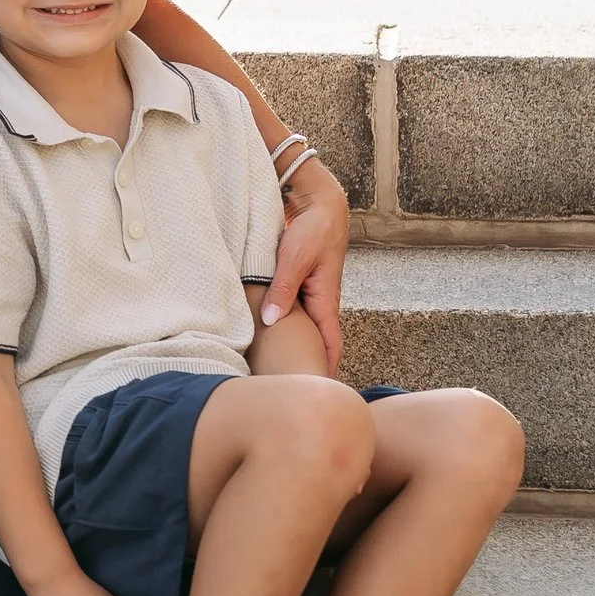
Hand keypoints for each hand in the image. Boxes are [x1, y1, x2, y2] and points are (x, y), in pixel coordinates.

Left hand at [262, 161, 347, 369]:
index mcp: (325, 301)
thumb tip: (272, 322)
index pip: (330, 344)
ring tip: (272, 365)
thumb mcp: (294, 259)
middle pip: (314, 340)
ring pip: (301, 325)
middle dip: (305, 361)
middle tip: (286, 386)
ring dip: (291, 342)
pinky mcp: (298, 282)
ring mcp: (310, 293)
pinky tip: (264, 330)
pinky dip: (281, 320)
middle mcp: (320, 301)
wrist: (319, 203)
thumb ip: (283, 289)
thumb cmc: (312, 230)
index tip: (314, 392)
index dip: (324, 368)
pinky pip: (292, 308)